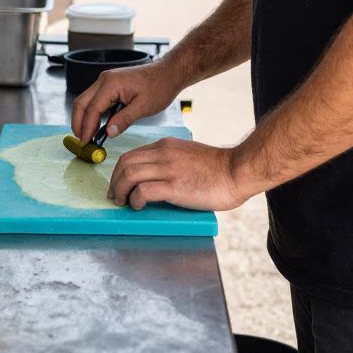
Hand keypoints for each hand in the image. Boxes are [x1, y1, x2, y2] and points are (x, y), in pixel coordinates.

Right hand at [71, 62, 179, 143]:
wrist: (167, 73)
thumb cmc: (159, 87)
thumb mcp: (143, 107)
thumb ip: (124, 120)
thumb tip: (108, 133)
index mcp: (111, 84)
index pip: (92, 109)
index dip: (87, 128)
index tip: (85, 143)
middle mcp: (104, 80)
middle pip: (81, 103)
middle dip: (78, 123)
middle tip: (81, 142)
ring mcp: (105, 80)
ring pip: (85, 100)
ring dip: (84, 118)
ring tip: (87, 136)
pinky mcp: (109, 84)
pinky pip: (95, 99)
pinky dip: (92, 113)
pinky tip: (96, 126)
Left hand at [107, 136, 247, 211]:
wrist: (237, 170)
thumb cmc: (218, 168)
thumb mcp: (189, 155)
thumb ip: (172, 161)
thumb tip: (158, 177)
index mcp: (166, 146)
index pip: (132, 154)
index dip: (120, 171)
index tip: (118, 184)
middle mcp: (163, 154)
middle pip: (125, 163)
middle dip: (115, 181)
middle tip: (115, 196)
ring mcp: (168, 169)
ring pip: (129, 175)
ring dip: (120, 190)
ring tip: (122, 202)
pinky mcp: (174, 186)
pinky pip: (143, 191)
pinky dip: (135, 199)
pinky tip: (138, 206)